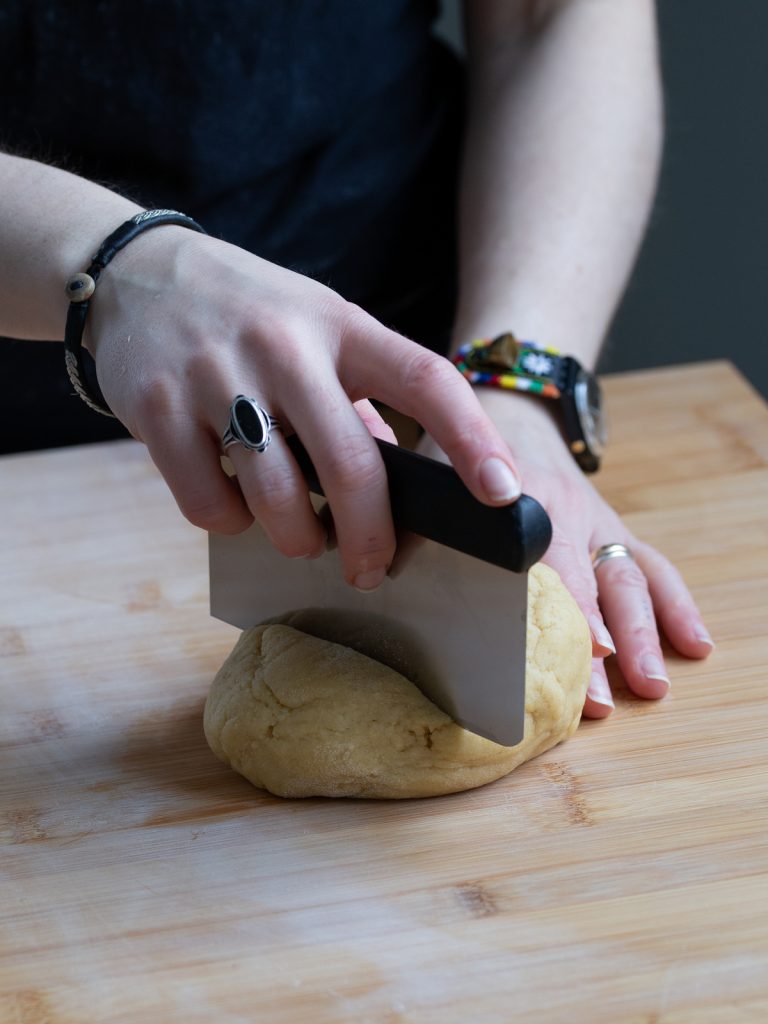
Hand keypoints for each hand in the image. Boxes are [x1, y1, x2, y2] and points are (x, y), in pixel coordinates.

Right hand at [85, 227, 521, 589]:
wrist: (137, 273)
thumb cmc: (250, 315)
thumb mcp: (316, 331)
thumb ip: (357, 401)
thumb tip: (389, 492)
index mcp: (340, 326)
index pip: (425, 380)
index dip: (473, 440)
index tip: (505, 495)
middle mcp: (282, 345)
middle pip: (352, 467)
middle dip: (370, 538)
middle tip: (371, 569)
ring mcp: (214, 373)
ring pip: (277, 500)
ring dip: (296, 539)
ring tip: (296, 531)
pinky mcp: (154, 406)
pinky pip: (208, 505)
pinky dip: (228, 521)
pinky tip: (230, 494)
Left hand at [417, 390, 712, 717]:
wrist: (509, 412)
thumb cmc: (460, 459)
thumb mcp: (432, 480)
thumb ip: (414, 524)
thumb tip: (377, 573)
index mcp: (515, 501)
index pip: (535, 561)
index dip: (554, 604)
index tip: (567, 646)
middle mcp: (563, 513)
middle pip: (587, 580)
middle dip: (599, 639)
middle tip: (600, 694)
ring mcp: (595, 522)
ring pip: (627, 577)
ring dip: (642, 634)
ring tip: (651, 686)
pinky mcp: (614, 529)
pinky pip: (652, 566)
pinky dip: (675, 606)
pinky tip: (692, 644)